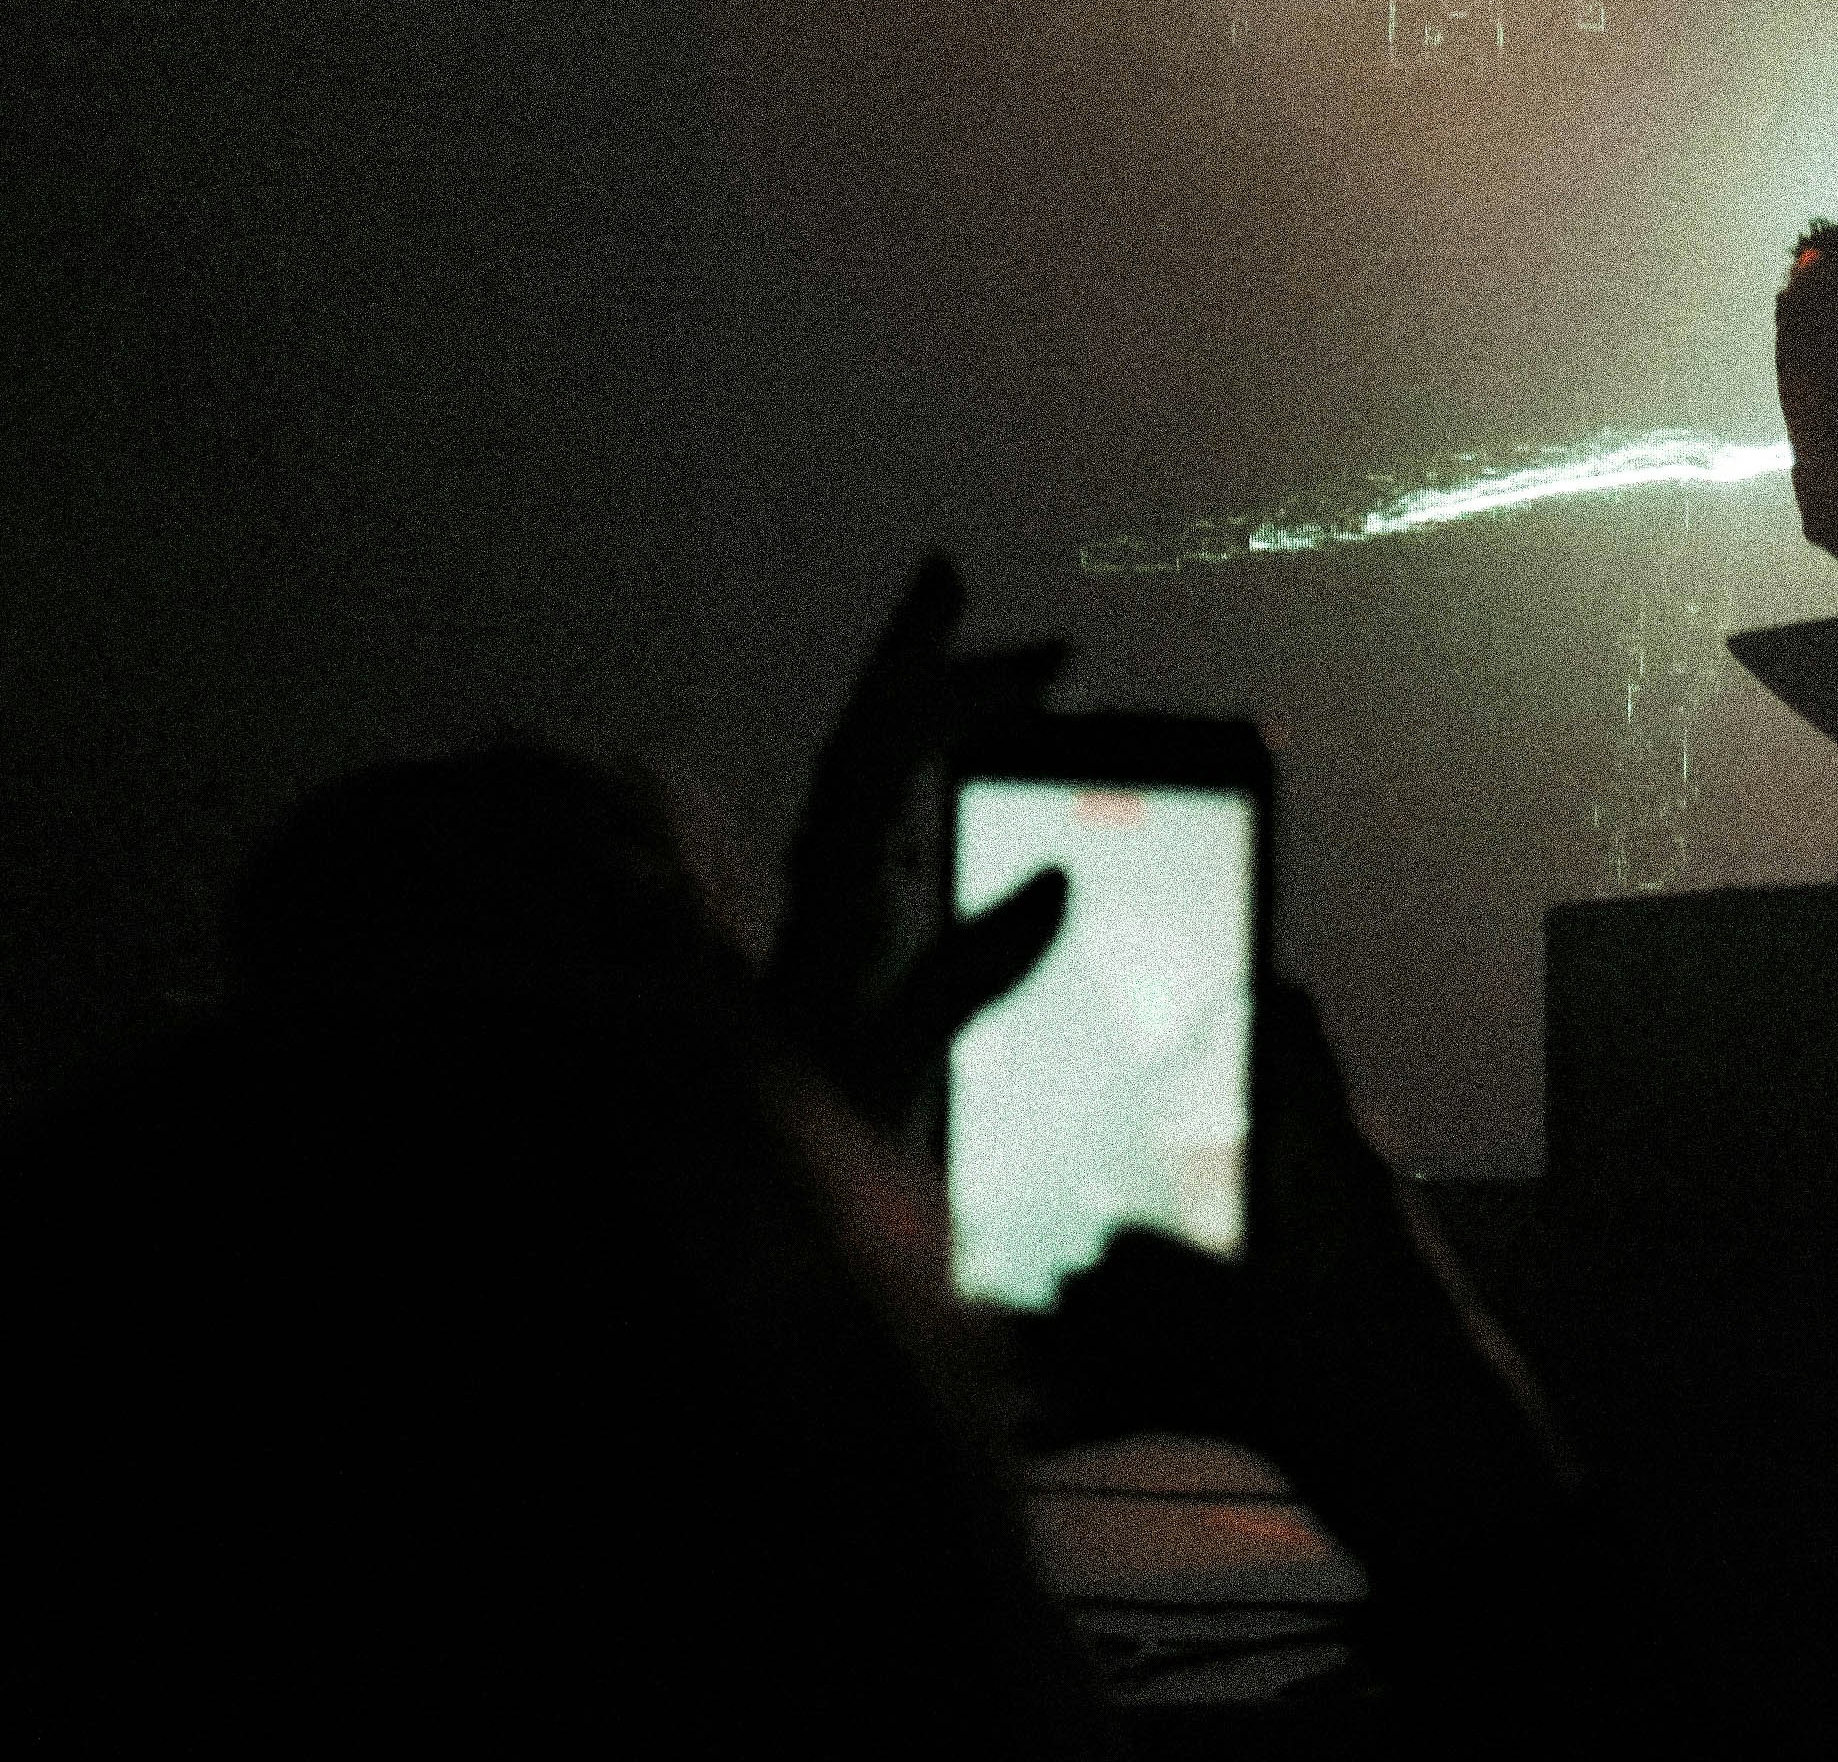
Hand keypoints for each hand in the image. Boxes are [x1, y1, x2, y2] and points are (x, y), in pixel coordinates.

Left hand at [763, 555, 1070, 1129]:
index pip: (875, 758)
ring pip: (889, 808)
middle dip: (954, 683)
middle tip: (1055, 653)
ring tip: (1035, 706)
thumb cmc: (799, 1184)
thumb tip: (1051, 872)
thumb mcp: (886, 1079)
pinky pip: (905, 869)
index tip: (1009, 620)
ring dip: (954, 742)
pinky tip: (1018, 835)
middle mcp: (826, 912)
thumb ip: (963, 977)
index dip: (936, 677)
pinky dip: (956, 819)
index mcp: (830, 918)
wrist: (727, 1272)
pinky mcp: (860, 984)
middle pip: (879, 757)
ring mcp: (841, 942)